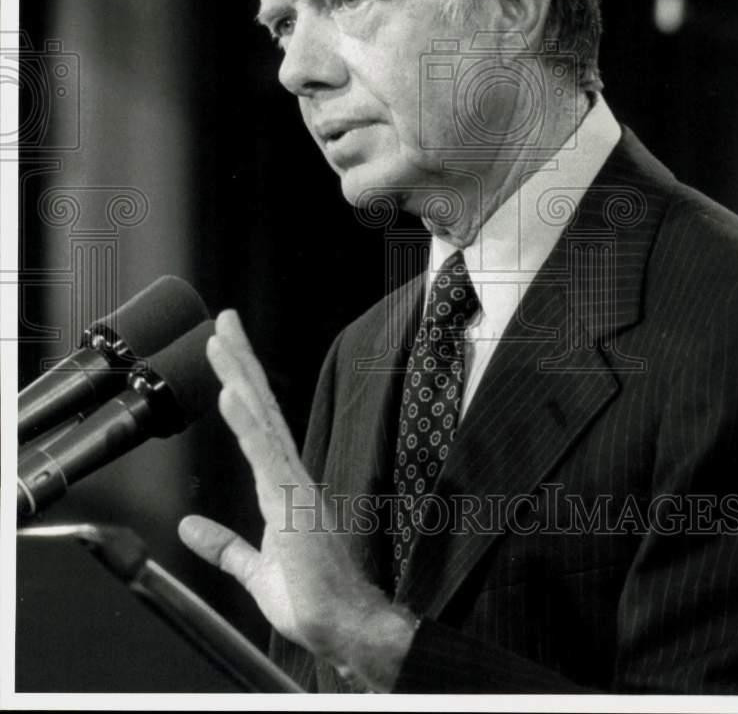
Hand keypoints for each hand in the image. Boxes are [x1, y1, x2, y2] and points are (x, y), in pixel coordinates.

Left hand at [178, 309, 415, 689]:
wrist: (339, 625)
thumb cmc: (310, 596)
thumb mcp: (253, 568)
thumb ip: (224, 544)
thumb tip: (190, 526)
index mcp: (282, 484)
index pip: (257, 422)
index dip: (241, 382)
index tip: (225, 349)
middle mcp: (290, 474)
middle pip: (261, 406)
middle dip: (241, 360)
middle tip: (223, 320)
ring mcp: (293, 485)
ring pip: (262, 420)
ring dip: (240, 378)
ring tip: (219, 342)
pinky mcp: (293, 504)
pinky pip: (266, 455)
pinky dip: (248, 423)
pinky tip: (232, 395)